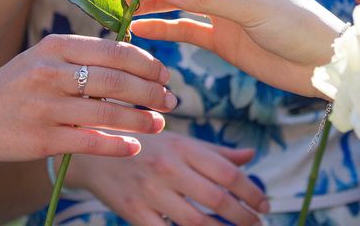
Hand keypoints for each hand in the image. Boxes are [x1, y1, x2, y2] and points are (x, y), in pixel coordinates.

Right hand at [0, 35, 176, 162]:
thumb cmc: (16, 85)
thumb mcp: (45, 57)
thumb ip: (84, 56)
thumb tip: (135, 59)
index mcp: (57, 46)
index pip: (116, 51)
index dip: (148, 64)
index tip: (165, 74)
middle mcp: (52, 72)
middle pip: (118, 81)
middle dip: (152, 92)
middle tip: (171, 100)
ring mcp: (45, 106)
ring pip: (109, 112)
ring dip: (142, 119)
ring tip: (159, 123)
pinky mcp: (41, 139)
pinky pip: (90, 142)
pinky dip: (118, 145)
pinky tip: (134, 147)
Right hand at [68, 131, 267, 225]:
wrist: (95, 154)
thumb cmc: (147, 147)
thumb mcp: (180, 142)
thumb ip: (216, 151)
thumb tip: (251, 156)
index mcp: (183, 147)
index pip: (227, 172)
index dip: (251, 191)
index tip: (264, 204)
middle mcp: (169, 168)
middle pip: (216, 198)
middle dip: (244, 216)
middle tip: (259, 223)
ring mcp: (150, 191)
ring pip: (196, 221)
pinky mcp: (134, 211)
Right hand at [126, 0, 345, 96]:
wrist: (322, 64)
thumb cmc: (298, 25)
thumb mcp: (252, 9)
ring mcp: (224, 11)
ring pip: (182, 3)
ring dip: (156, 5)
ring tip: (128, 12)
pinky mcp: (223, 37)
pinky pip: (188, 29)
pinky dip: (167, 29)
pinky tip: (144, 31)